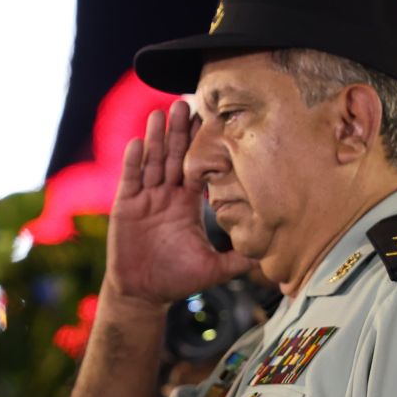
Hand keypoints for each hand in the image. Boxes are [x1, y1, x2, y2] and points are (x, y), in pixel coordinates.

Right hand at [106, 100, 254, 305]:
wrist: (143, 294)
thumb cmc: (176, 280)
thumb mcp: (214, 269)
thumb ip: (238, 259)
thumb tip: (271, 255)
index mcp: (187, 203)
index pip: (196, 167)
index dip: (202, 146)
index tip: (212, 121)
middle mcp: (167, 195)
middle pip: (173, 156)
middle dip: (179, 131)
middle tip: (187, 102)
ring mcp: (145, 198)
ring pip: (151, 161)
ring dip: (156, 138)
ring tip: (161, 113)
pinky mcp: (125, 206)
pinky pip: (130, 179)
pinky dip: (133, 161)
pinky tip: (138, 142)